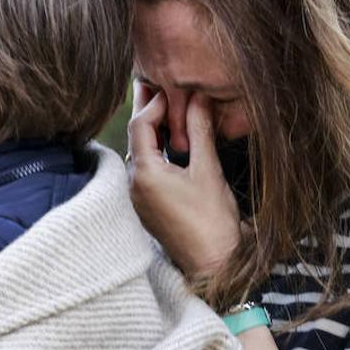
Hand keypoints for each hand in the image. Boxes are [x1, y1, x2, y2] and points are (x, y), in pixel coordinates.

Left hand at [127, 83, 240, 277]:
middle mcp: (134, 185)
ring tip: (165, 107)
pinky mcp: (148, 206)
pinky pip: (145, 169)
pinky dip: (155, 149)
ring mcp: (139, 197)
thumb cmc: (214, 221)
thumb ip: (200, 130)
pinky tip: (171, 141)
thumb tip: (197, 98)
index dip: (154, 102)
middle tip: (153, 83)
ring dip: (152, 130)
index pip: (140, 125)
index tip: (170, 87)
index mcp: (145, 174)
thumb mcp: (208, 169)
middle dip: (147, 111)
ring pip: (140, 153)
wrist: (214, 265)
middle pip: (136, 137)